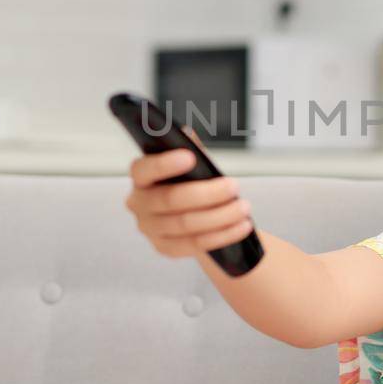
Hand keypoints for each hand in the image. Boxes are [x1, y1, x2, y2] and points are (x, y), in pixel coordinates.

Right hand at [123, 124, 252, 259]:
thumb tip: (187, 135)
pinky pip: (194, 244)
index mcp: (141, 177)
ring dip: (219, 216)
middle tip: (234, 186)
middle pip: (170, 200)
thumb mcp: (191, 164)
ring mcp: (150, 228)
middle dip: (207, 193)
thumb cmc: (190, 182)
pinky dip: (221, 235)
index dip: (164, 164)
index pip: (144, 170)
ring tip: (243, 208)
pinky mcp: (164, 248)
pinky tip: (241, 226)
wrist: (196, 214)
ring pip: (186, 224)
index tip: (191, 157)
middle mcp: (138, 203)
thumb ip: (188, 149)